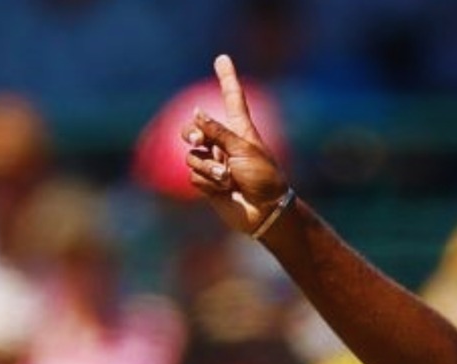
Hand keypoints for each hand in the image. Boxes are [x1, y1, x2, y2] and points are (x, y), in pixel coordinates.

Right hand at [181, 54, 289, 235]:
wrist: (265, 212)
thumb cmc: (263, 178)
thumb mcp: (244, 150)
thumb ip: (218, 131)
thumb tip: (197, 113)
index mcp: (241, 131)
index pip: (232, 99)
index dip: (227, 79)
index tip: (223, 58)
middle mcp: (225, 144)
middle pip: (194, 128)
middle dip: (191, 133)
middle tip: (197, 140)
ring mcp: (215, 163)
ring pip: (191, 156)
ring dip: (208, 167)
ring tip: (228, 178)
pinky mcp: (208, 182)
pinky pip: (194, 176)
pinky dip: (207, 183)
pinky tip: (224, 190)